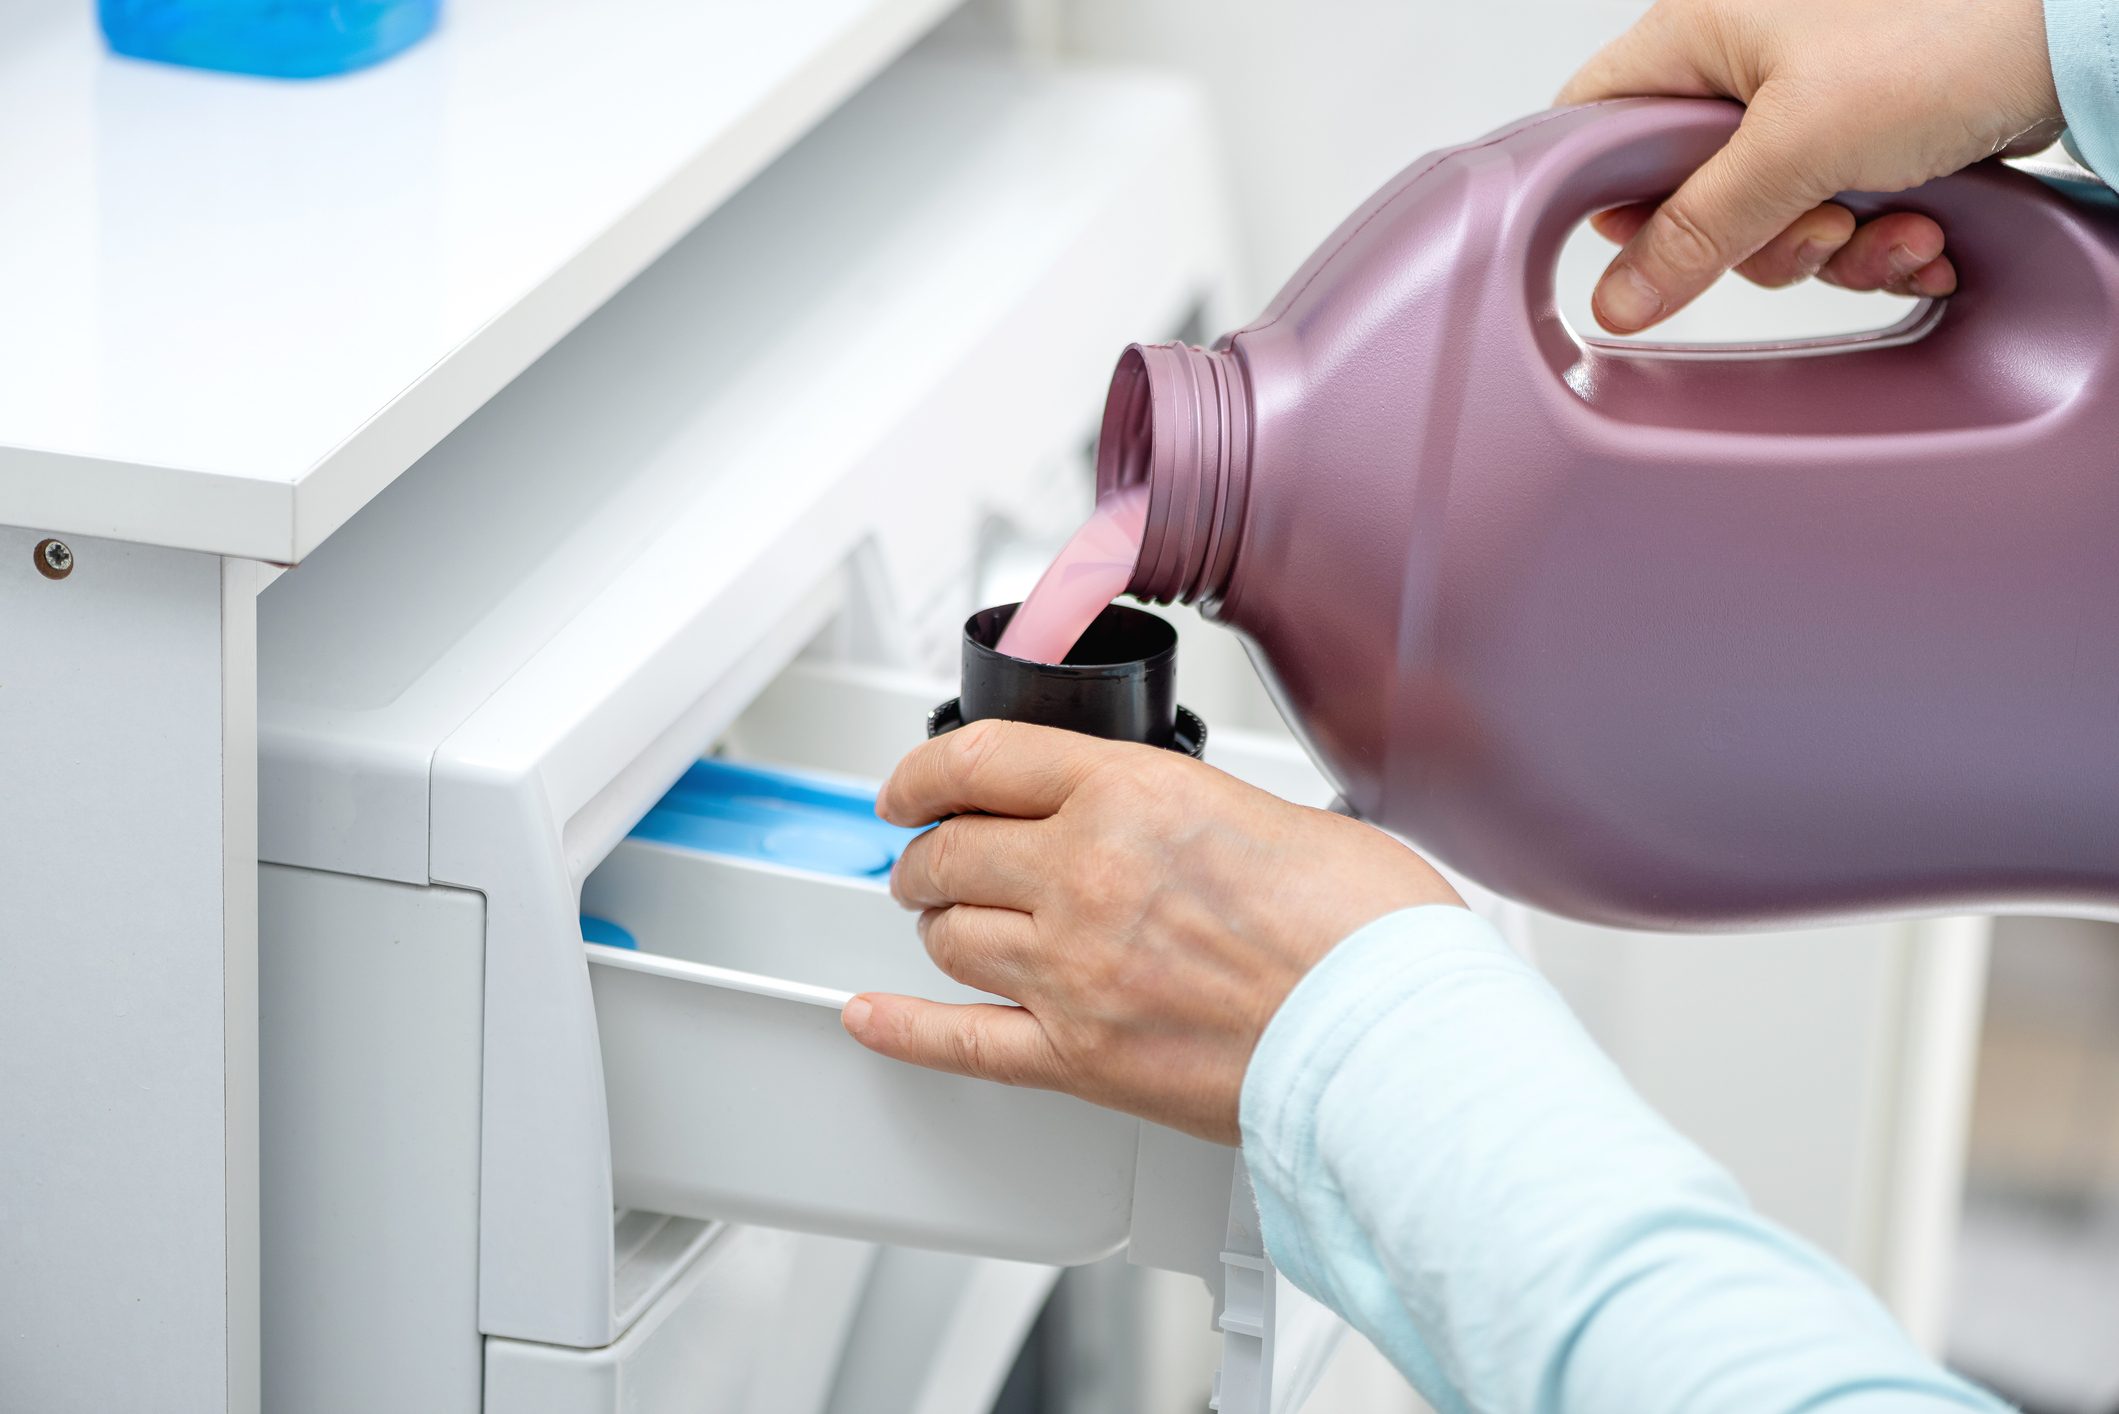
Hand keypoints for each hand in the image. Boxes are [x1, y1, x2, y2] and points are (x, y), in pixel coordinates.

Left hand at [839, 720, 1461, 1142]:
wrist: (1394, 1036)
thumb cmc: (1369, 932)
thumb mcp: (1275, 815)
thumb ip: (1192, 816)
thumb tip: (1169, 833)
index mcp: (1133, 794)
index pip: (984, 760)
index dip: (926, 770)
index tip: (912, 783)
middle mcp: (1084, 874)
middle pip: (950, 851)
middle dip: (928, 854)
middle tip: (930, 858)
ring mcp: (1072, 970)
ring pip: (950, 938)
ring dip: (936, 926)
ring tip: (945, 923)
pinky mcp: (1080, 1057)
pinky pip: (959, 1039)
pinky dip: (903, 1027)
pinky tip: (874, 1015)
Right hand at [1558, 0, 2063, 332]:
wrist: (2078, 36)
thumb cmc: (1947, 35)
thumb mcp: (1797, 148)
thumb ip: (1696, 230)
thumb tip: (1615, 298)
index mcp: (1698, 32)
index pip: (1596, 123)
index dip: (1612, 198)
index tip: (1652, 248)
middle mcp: (1745, 63)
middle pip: (1691, 198)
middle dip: (1761, 242)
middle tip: (1817, 226)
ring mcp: (1808, 101)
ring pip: (1768, 222)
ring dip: (1834, 251)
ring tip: (1898, 227)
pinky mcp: (1868, 133)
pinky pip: (1834, 218)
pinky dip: (1878, 242)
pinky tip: (1924, 233)